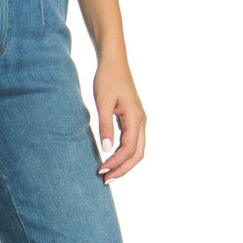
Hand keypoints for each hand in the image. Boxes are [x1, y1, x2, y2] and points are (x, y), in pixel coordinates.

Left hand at [94, 57, 145, 180]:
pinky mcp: (134, 119)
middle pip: (138, 154)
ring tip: (108, 173)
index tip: (101, 170)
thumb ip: (105, 126)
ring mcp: (139, 120)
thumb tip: (106, 150)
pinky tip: (112, 158)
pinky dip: (124, 154)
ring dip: (124, 163)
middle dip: (123, 169)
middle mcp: (141, 121)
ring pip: (137, 149)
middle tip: (106, 180)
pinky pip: (133, 142)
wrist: (114, 62)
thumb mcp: (102, 102)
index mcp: (135, 117)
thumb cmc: (107, 79)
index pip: (129, 149)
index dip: (116, 163)